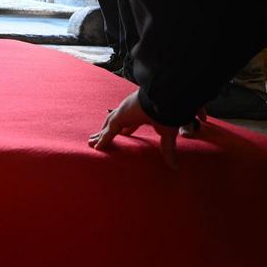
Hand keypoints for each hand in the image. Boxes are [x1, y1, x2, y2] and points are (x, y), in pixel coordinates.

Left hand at [88, 90, 202, 169]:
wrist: (167, 99)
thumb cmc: (169, 112)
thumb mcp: (168, 134)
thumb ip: (168, 150)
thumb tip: (175, 167)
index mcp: (141, 113)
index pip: (131, 123)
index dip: (126, 130)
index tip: (124, 134)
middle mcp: (130, 111)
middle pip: (115, 123)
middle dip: (107, 130)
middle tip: (98, 137)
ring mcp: (124, 112)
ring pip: (108, 126)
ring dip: (100, 135)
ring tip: (91, 142)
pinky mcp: (120, 116)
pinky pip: (109, 131)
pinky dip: (102, 139)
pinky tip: (96, 147)